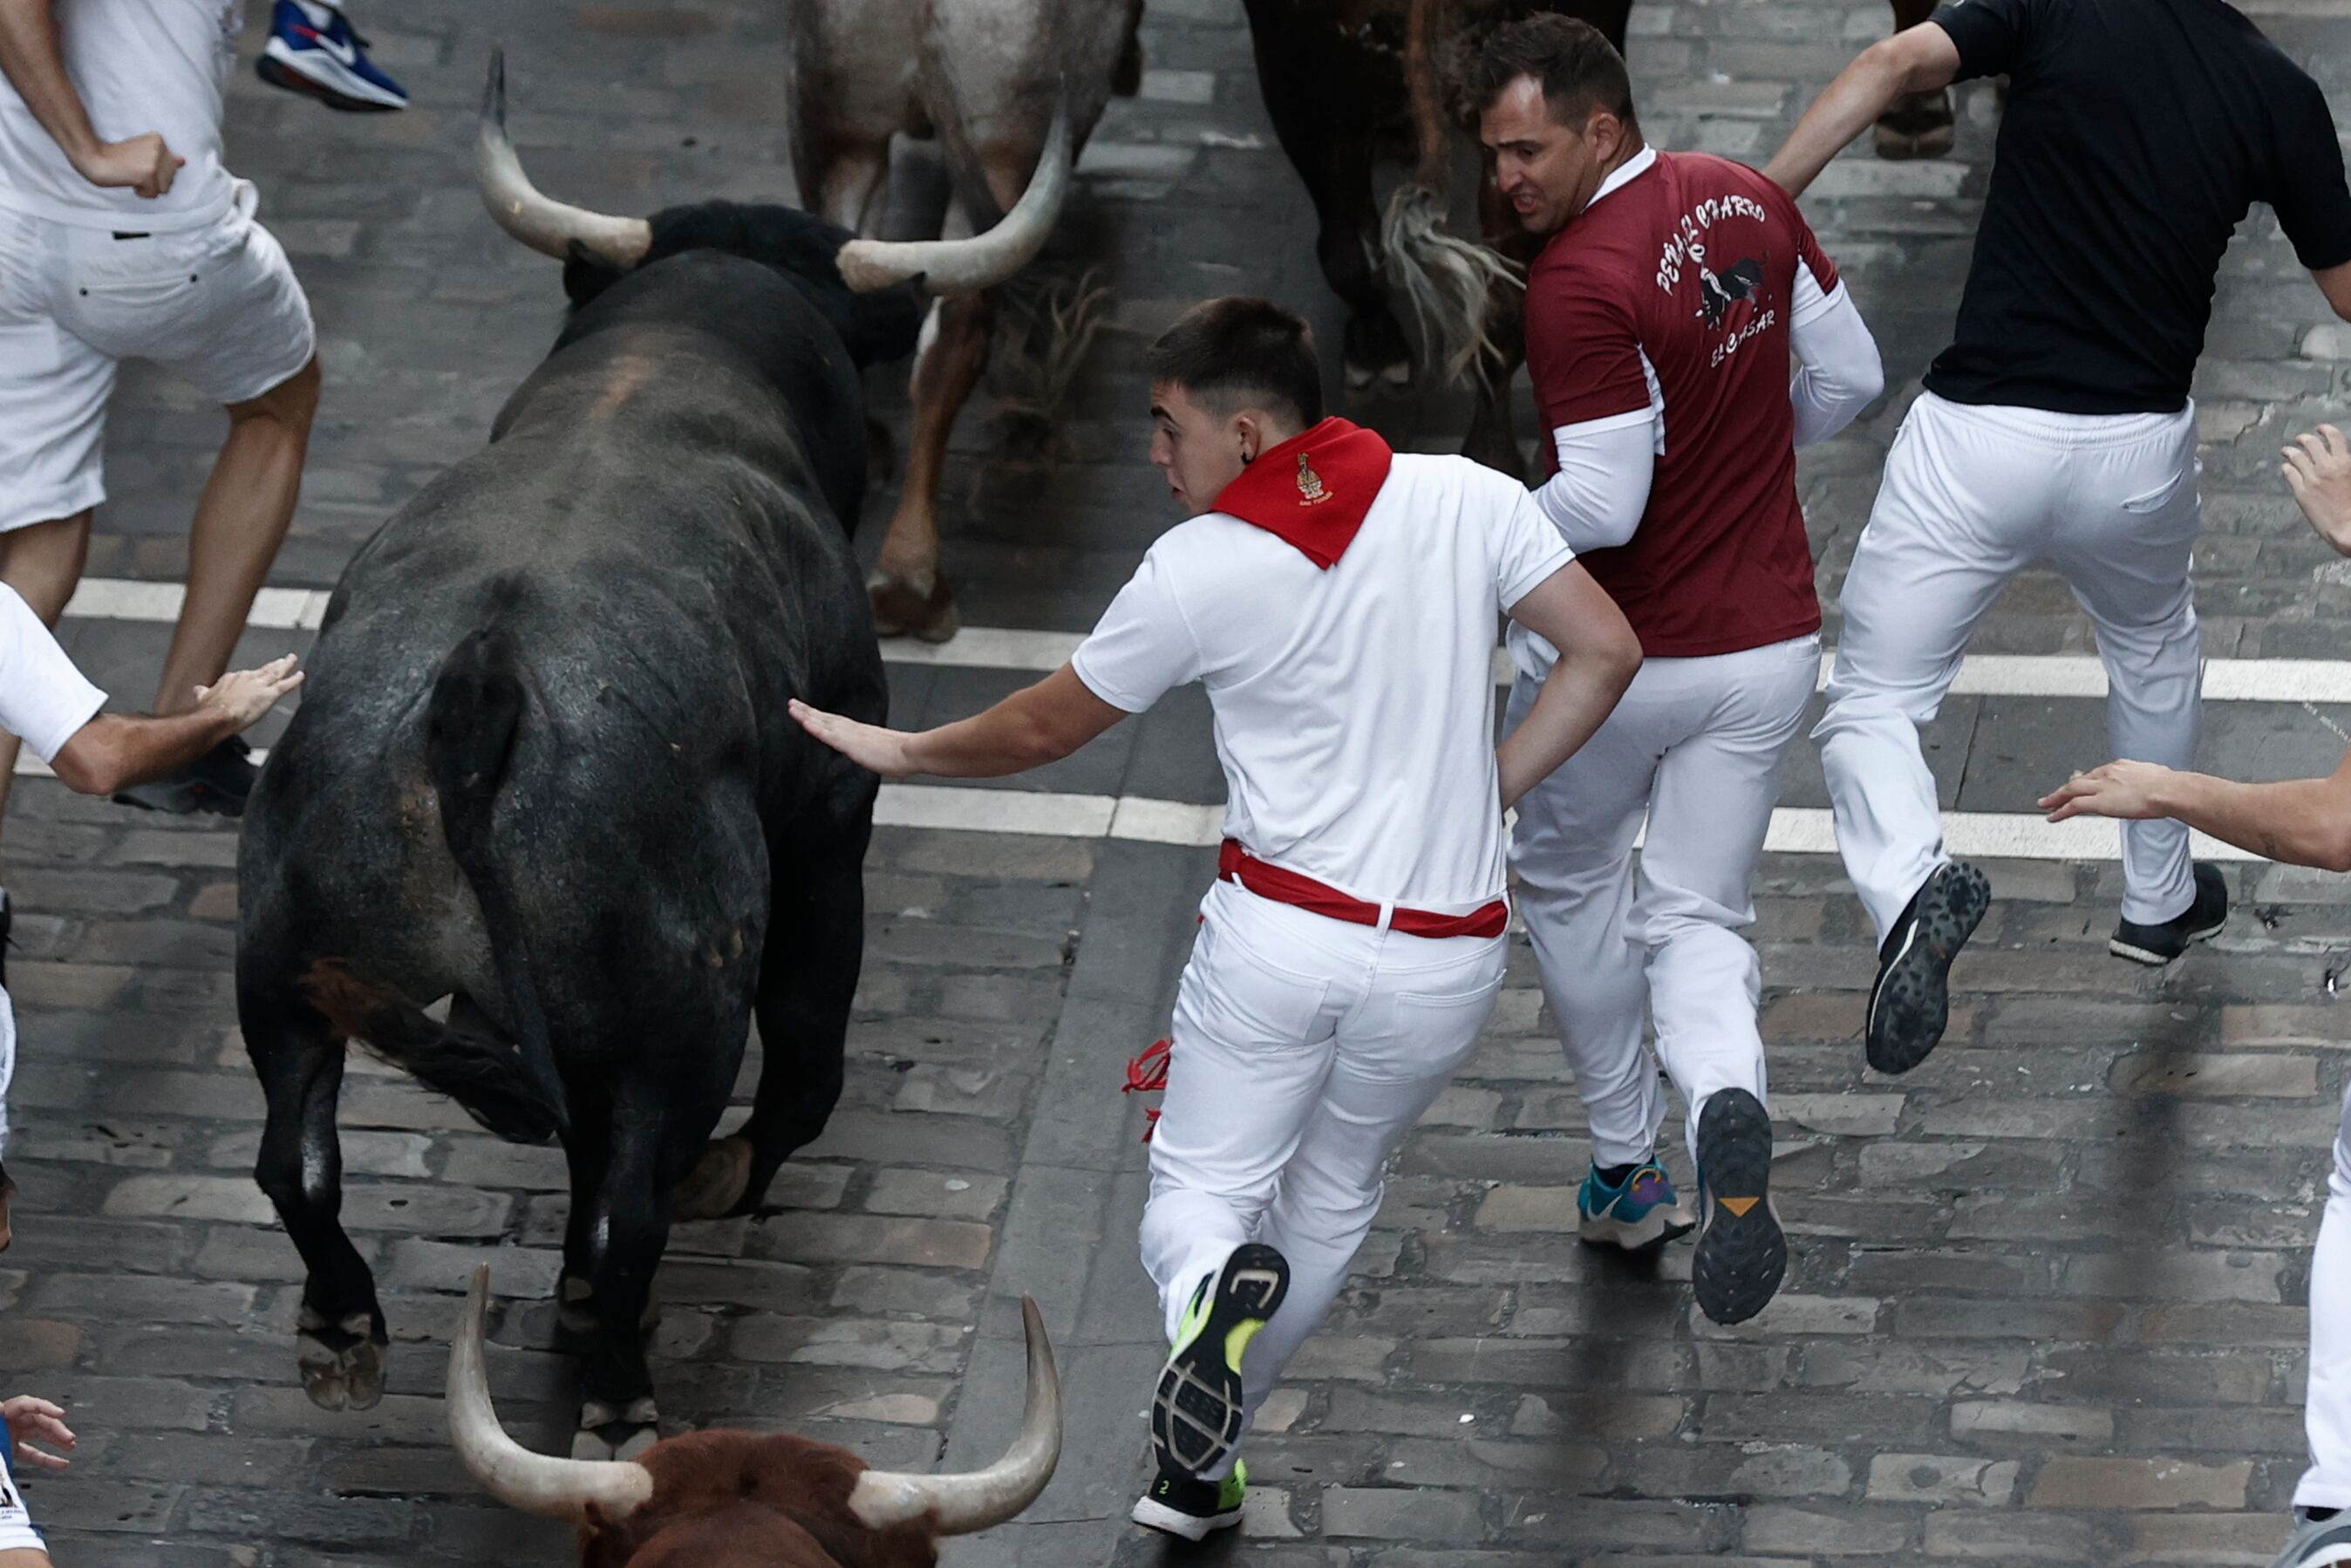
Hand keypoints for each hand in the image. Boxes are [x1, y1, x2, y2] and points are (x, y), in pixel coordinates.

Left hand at [1, 1397, 73, 1471]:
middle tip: (69, 1437)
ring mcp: (12, 1436)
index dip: (45, 1408)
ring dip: (57, 1441)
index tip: (59, 1414)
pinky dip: (47, 1459)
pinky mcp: (12, 1451)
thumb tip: (0, 1407)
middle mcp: (10, 1423)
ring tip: (71, 1446)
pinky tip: (61, 1463)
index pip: (27, 1404)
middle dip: (56, 1429)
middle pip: (39, 1421)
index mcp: (3, 1414)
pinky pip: (33, 1454)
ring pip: (40, 1435)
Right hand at [73, 132, 182, 198]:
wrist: (93, 158)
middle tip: (134, 170)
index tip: (138, 163)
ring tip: (133, 176)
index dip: (155, 170)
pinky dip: (142, 192)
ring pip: (164, 187)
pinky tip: (131, 182)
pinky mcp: (149, 174)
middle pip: (170, 178)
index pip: (172, 166)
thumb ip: (164, 157)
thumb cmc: (116, 157)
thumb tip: (183, 161)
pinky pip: (154, 194)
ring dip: (149, 187)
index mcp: (159, 139)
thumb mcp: (143, 152)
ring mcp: (154, 161)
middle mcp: (159, 148)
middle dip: (154, 180)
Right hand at [194, 654, 303, 729]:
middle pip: (264, 670)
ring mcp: (259, 685)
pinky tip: (301, 675)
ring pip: (276, 673)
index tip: (257, 674)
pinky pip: (286, 685)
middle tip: (282, 660)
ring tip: (292, 659)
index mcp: (232, 679)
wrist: (216, 715)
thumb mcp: (203, 698)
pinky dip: (295, 680)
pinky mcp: (269, 694)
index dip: (254, 675)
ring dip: (286, 666)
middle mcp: (247, 678)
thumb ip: (203, 694)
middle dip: (274, 665)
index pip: (246, 675)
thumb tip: (198, 690)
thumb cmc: (209, 710)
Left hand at [788, 698, 915, 777]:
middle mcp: (854, 730)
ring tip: (792, 708)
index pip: (836, 722)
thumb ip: (877, 752)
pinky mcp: (850, 743)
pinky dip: (815, 727)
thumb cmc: (905, 756)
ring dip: (806, 715)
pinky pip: (828, 734)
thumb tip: (880, 756)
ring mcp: (851, 735)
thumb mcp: (886, 752)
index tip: (808, 711)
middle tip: (792, 703)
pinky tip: (804, 722)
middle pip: (826, 718)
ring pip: (823, 722)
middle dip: (808, 711)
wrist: (912, 753)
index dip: (821, 716)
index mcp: (861, 732)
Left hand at [2039, 760, 2177, 822]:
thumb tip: (2160, 782)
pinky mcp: (2098, 802)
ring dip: (2055, 799)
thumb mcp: (2158, 775)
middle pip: (2079, 781)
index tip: (2079, 787)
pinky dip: (2060, 812)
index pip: (2096, 774)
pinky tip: (2052, 817)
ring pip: (2070, 791)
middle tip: (2052, 796)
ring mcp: (2101, 787)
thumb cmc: (2170, 785)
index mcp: (2121, 766)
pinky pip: (2073, 807)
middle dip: (2064, 789)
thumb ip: (2151, 778)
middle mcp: (2107, 774)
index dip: (2085, 782)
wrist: (2169, 790)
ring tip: (2045, 805)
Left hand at [2283, 425, 2350, 554]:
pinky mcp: (2301, 493)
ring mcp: (2312, 479)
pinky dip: (2287, 467)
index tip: (2320, 429)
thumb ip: (2347, 466)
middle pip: (2311, 444)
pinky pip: (2290, 473)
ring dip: (2290, 451)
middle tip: (2300, 439)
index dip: (2325, 429)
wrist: (2349, 528)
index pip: (2333, 437)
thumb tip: (2344, 459)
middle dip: (2304, 438)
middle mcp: (2327, 467)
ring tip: (2286, 450)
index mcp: (2345, 462)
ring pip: (2296, 457)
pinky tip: (2286, 467)